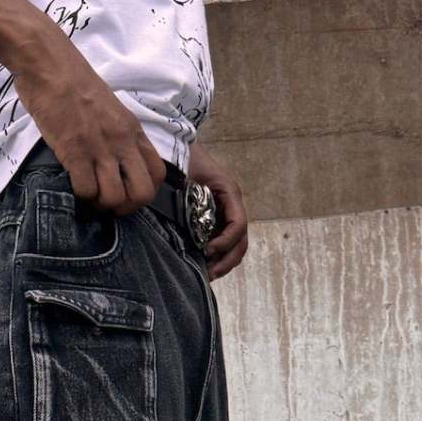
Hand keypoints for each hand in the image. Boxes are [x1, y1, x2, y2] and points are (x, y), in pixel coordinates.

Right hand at [10, 22, 165, 214]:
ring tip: (88, 194)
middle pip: (143, 193)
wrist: (47, 61)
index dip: (144, 190)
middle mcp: (122, 142)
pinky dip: (80, 195)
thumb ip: (118, 134)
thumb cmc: (73, 81)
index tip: (125, 190)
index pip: (158, 174)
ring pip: (115, 197)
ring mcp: (100, 147)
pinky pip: (86, 190)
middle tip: (107, 202)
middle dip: (126, 207)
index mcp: (133, 131)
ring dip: (101, 203)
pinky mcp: (74, 151)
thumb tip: (116, 160)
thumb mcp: (110, 108)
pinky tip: (72, 182)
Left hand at [189, 142, 249, 280]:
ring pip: (237, 244)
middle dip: (227, 259)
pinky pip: (226, 241)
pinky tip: (206, 265)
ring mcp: (228, 212)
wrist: (180, 146)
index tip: (207, 250)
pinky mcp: (219, 218)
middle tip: (210, 273)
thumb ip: (190, 196)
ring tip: (209, 274)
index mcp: (230, 192)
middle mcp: (233, 204)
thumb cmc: (184, 158)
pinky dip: (220, 256)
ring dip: (225, 262)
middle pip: (241, 240)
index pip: (238, 224)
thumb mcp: (187, 173)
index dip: (226, 241)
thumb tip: (187, 226)